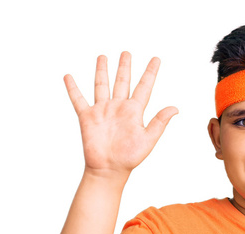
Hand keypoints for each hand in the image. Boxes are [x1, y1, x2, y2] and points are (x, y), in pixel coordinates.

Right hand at [64, 52, 177, 177]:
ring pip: (102, 85)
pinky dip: (72, 88)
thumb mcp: (148, 140)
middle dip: (124, 67)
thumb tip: (175, 108)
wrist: (109, 169)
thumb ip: (159, 123)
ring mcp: (102, 111)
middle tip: (126, 53)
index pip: (144, 87)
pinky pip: (78, 99)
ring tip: (102, 57)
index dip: (150, 73)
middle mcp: (118, 108)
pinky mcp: (87, 117)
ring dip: (102, 71)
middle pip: (122, 82)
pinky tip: (68, 77)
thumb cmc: (129, 158)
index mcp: (134, 112)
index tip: (156, 59)